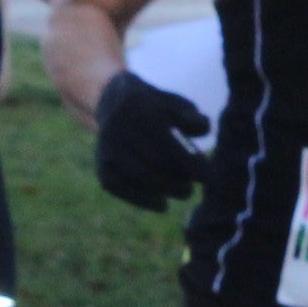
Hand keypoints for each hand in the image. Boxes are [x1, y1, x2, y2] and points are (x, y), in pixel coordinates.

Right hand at [92, 70, 211, 209]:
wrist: (112, 101)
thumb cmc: (155, 107)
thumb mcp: (175, 104)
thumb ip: (192, 118)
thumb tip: (205, 129)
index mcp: (142, 109)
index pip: (168, 141)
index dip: (189, 162)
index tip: (207, 176)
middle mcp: (120, 127)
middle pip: (153, 160)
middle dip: (178, 178)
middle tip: (194, 186)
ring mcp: (107, 146)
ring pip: (136, 175)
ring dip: (164, 189)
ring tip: (184, 192)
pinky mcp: (101, 165)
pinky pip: (119, 186)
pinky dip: (141, 199)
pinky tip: (162, 205)